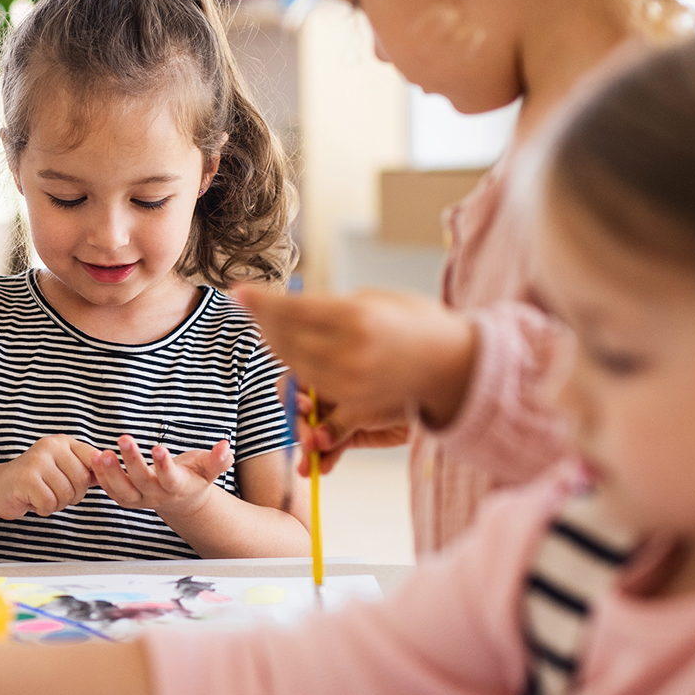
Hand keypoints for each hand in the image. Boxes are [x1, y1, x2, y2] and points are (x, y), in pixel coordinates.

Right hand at [0, 436, 99, 519]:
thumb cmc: (36, 481)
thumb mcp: (63, 470)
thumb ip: (87, 470)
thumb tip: (118, 473)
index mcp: (64, 442)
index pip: (94, 459)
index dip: (90, 479)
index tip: (79, 485)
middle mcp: (51, 446)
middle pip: (82, 480)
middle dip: (72, 496)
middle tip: (55, 493)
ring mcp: (37, 460)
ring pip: (66, 494)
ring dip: (57, 504)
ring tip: (43, 495)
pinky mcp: (26, 478)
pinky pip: (49, 502)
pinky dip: (44, 509)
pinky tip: (33, 501)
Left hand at [90, 436, 232, 519]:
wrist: (181, 498)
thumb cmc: (194, 476)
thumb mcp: (209, 468)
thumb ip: (218, 460)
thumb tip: (226, 446)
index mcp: (178, 487)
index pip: (171, 479)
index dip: (164, 465)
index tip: (158, 448)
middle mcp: (157, 496)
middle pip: (142, 481)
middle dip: (132, 461)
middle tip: (124, 438)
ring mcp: (140, 499)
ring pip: (123, 490)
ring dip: (111, 472)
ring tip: (101, 453)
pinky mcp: (125, 498)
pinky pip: (111, 489)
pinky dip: (101, 475)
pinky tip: (93, 457)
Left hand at [237, 286, 476, 444]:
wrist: (456, 364)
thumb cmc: (417, 320)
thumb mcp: (375, 299)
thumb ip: (332, 306)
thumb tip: (290, 306)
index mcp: (356, 317)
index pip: (292, 310)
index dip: (260, 303)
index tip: (237, 291)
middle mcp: (350, 352)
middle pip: (285, 339)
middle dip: (262, 322)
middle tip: (249, 306)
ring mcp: (351, 382)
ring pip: (293, 365)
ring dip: (275, 344)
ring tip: (267, 325)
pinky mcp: (354, 403)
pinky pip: (310, 387)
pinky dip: (294, 368)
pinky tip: (288, 352)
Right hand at [294, 385, 412, 473]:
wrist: (428, 403)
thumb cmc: (396, 390)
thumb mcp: (363, 406)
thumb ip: (338, 423)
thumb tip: (316, 441)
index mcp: (326, 375)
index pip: (295, 384)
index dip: (293, 397)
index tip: (304, 408)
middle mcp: (327, 396)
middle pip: (300, 414)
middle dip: (301, 431)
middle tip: (308, 445)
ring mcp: (336, 417)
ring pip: (315, 436)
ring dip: (310, 453)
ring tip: (308, 469)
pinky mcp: (348, 437)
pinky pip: (331, 449)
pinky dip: (326, 459)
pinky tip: (323, 469)